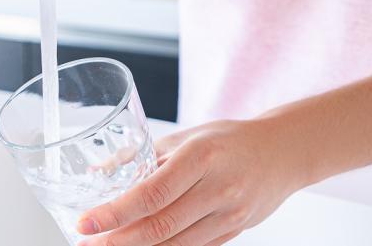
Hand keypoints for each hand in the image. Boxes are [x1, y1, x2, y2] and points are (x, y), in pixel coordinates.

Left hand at [76, 120, 316, 245]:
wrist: (284, 153)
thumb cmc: (231, 141)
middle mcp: (218, 188)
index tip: (87, 222)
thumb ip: (142, 157)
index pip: (152, 193)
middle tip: (87, 242)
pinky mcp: (235, 232)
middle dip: (118, 239)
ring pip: (175, 244)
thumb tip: (98, 174)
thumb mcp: (185, 137)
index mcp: (201, 157)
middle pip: (160, 225)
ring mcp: (230, 214)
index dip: (115, 212)